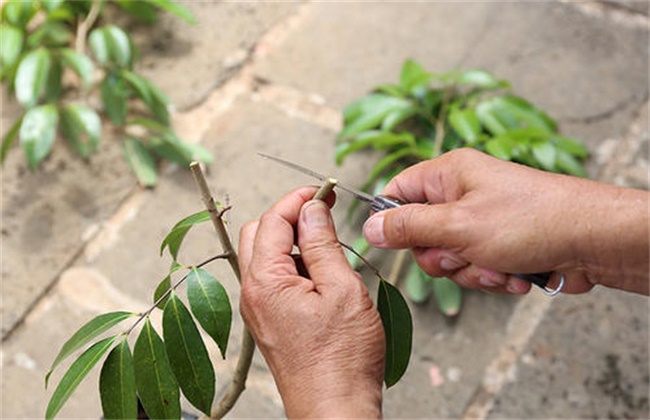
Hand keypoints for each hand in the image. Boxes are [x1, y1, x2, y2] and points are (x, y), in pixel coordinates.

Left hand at [238, 187, 384, 417]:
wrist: (335, 409)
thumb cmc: (342, 358)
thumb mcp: (341, 289)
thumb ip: (322, 243)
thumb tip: (312, 209)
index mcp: (264, 281)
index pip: (271, 220)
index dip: (298, 199)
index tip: (323, 191)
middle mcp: (252, 294)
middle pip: (258, 234)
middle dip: (289, 217)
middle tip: (322, 214)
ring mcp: (258, 310)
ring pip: (265, 257)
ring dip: (292, 242)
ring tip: (328, 249)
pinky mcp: (269, 323)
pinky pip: (273, 281)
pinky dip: (293, 266)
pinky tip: (321, 276)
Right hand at [363, 149, 648, 294]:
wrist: (592, 240)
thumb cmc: (528, 221)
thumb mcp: (456, 226)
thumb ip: (408, 228)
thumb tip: (368, 228)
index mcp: (448, 175)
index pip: (397, 191)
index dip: (390, 219)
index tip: (394, 243)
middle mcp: (462, 195)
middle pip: (421, 234)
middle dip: (441, 256)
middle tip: (462, 254)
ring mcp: (481, 221)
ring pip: (449, 257)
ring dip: (470, 272)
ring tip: (499, 267)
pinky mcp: (499, 245)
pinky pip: (475, 268)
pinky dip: (491, 276)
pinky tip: (515, 274)